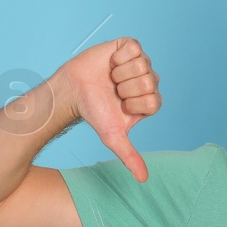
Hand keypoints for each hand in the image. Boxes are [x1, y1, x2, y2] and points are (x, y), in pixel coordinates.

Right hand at [53, 36, 161, 181]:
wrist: (73, 92)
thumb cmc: (94, 112)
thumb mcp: (113, 137)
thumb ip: (130, 157)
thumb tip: (144, 180)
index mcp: (150, 101)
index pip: (153, 102)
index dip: (133, 104)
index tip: (120, 105)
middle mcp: (149, 81)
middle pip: (148, 82)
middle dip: (125, 88)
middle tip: (114, 91)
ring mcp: (140, 62)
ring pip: (141, 65)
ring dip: (120, 73)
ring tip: (111, 78)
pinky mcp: (129, 46)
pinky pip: (133, 48)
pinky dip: (118, 57)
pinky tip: (111, 64)